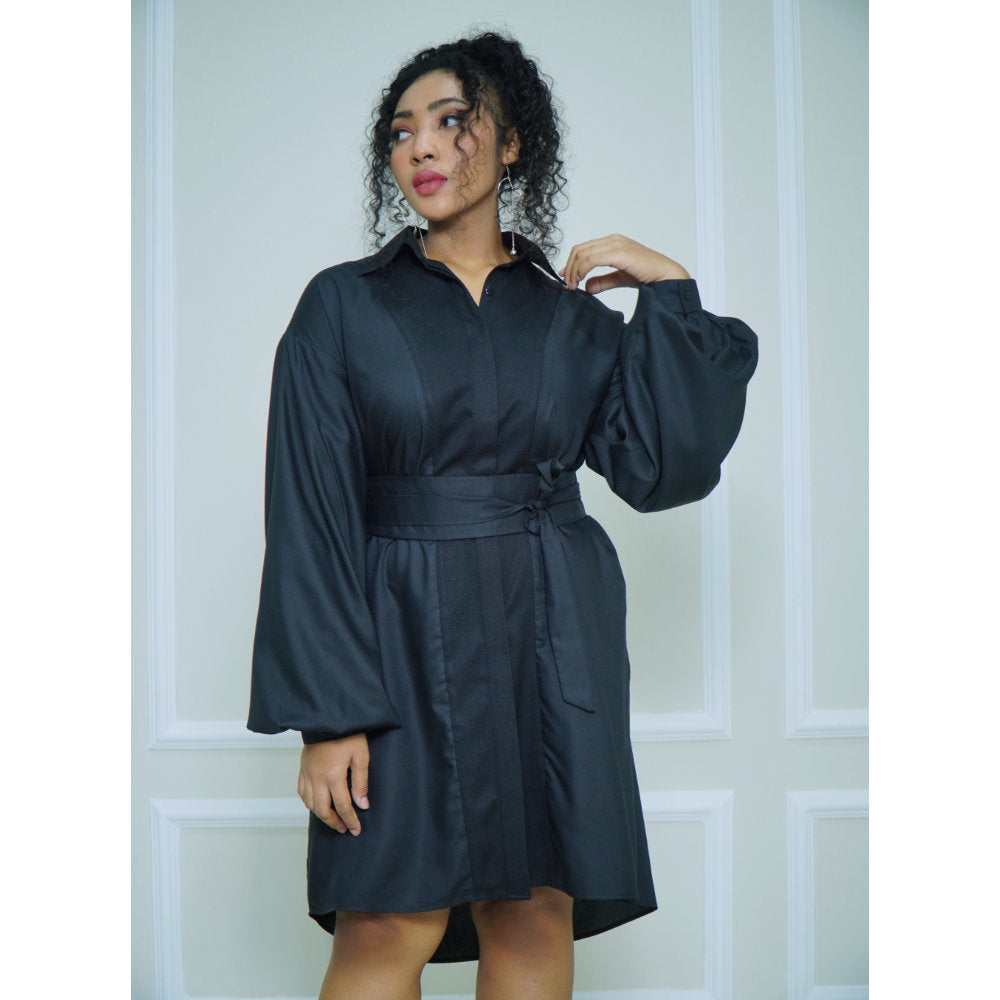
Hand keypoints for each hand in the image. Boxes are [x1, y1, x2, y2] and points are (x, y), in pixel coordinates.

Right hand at [297, 733, 369, 835]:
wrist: (327, 718)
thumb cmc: (346, 733)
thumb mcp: (360, 755)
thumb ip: (361, 781)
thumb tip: (363, 804)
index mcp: (333, 776)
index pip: (343, 806)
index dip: (350, 820)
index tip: (356, 829)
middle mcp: (317, 778)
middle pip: (323, 810)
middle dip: (334, 823)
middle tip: (344, 829)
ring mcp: (308, 774)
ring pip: (310, 804)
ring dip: (321, 815)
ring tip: (332, 820)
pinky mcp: (303, 769)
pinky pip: (302, 792)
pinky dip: (309, 803)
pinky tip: (316, 804)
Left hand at [558, 234, 689, 293]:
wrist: (665, 275)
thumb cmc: (647, 275)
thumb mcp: (619, 278)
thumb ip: (603, 281)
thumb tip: (587, 287)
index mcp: (612, 242)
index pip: (583, 249)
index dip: (571, 263)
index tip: (566, 278)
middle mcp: (612, 240)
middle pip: (579, 250)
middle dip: (569, 268)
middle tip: (568, 285)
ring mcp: (615, 244)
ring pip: (583, 254)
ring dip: (573, 271)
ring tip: (573, 286)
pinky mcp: (618, 253)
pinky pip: (591, 259)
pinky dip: (581, 270)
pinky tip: (581, 281)